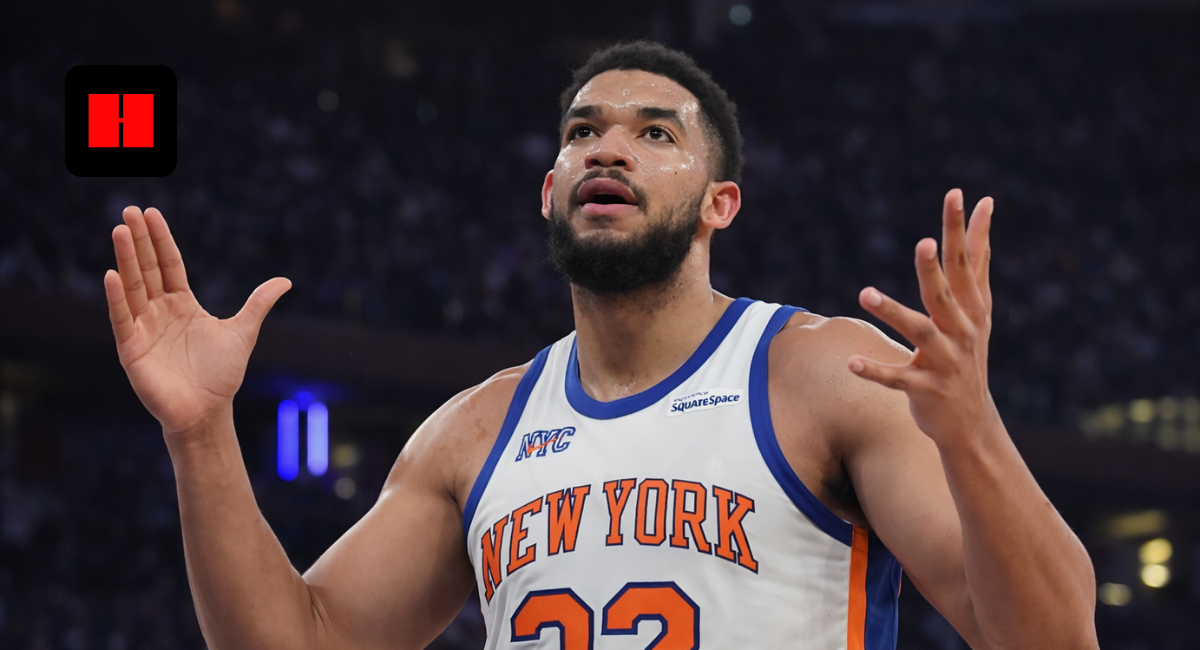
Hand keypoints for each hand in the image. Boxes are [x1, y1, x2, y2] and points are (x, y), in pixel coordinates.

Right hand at [104, 206, 290, 435]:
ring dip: (126, 259)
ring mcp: (143, 328)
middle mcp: (159, 311)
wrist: (208, 411)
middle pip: (147, 269)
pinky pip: (122, 318)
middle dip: (139, 240)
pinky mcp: (131, 348)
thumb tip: (286, 281)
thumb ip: (259, 303)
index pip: (169, 264)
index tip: (151, 213)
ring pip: (133, 287)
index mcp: (183, 304)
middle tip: (129, 210)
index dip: (161, 240)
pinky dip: (117, 297)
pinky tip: (112, 274)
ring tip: (120, 231)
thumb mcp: (243, 331)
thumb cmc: (222, 374)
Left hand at [847, 189, 998, 445]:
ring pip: (918, 331)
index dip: (963, 230)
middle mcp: (962, 331)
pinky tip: (850, 362)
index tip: (960, 195)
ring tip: (865, 292)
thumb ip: (978, 260)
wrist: (971, 422)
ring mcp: (945, 360)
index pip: (966, 262)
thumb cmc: (968, 354)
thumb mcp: (978, 309)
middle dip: (934, 269)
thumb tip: (986, 207)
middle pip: (945, 293)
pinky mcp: (925, 388)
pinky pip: (896, 378)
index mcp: (972, 309)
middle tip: (923, 243)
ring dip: (892, 312)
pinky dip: (874, 371)